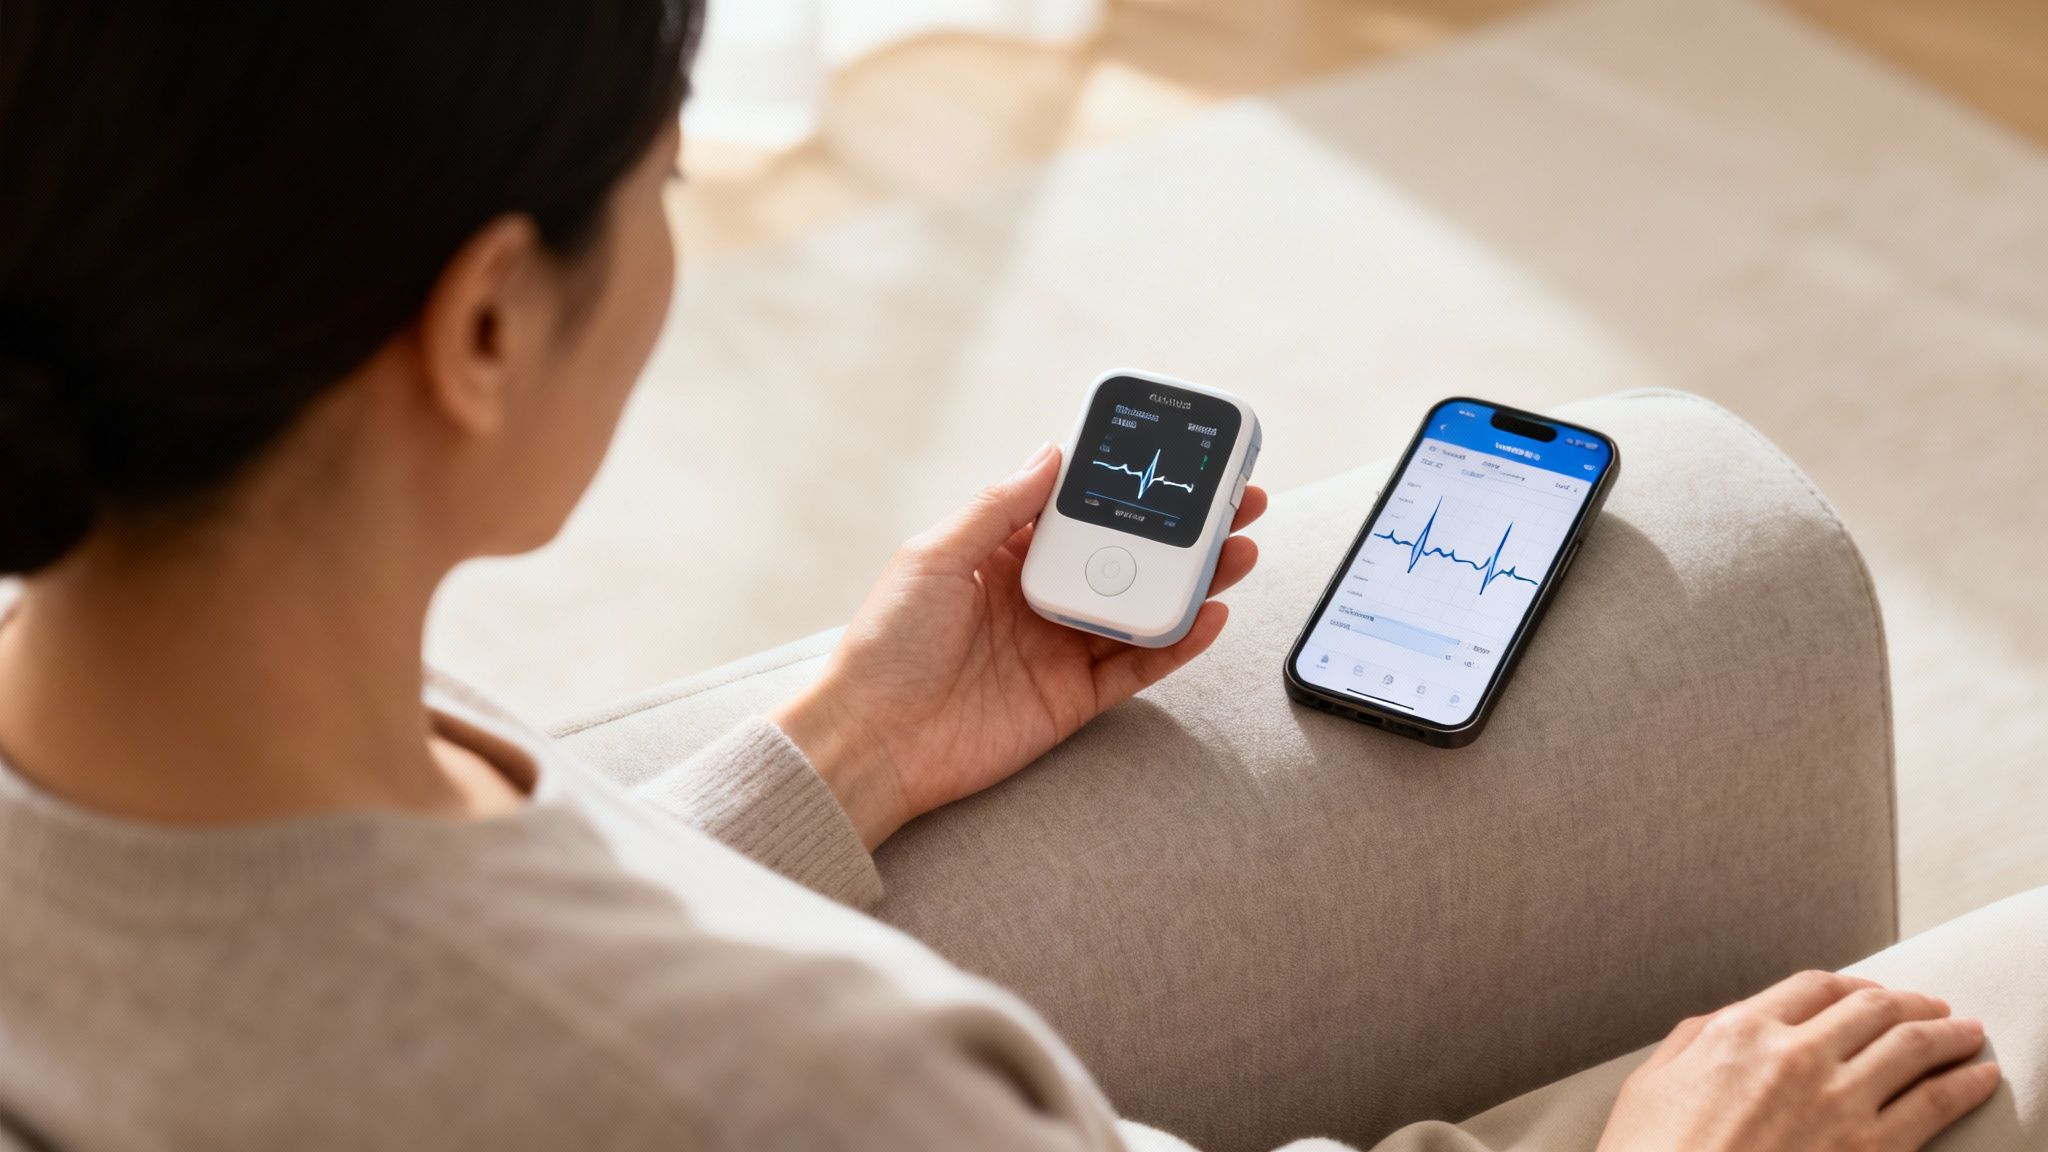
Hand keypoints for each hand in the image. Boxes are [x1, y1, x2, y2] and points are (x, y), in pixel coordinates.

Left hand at [771, 442, 1266, 848]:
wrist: (870, 740)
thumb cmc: (884, 644)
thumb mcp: (935, 555)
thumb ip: (1000, 507)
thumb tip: (1052, 453)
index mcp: (1003, 556)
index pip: (1081, 511)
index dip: (1129, 486)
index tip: (1178, 460)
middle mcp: (1038, 598)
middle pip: (1126, 557)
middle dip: (1183, 532)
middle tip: (1237, 504)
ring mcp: (1059, 648)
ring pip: (1142, 608)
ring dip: (1194, 582)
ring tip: (1240, 551)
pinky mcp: (1073, 699)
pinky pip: (1138, 666)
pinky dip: (1177, 643)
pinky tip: (1210, 614)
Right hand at [1597, 970, 2000, 1151]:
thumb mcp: (1650, 1084)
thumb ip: (1689, 1041)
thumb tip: (1723, 1021)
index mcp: (1739, 1032)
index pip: (1813, 988)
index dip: (1851, 985)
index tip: (1870, 992)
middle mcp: (1794, 1055)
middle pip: (1871, 1008)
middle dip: (1909, 1002)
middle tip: (1933, 1007)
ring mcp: (1836, 1102)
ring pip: (1910, 1046)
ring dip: (1948, 1034)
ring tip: (1968, 1033)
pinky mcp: (1868, 1149)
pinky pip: (1933, 1104)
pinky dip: (1963, 1084)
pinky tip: (1979, 1077)